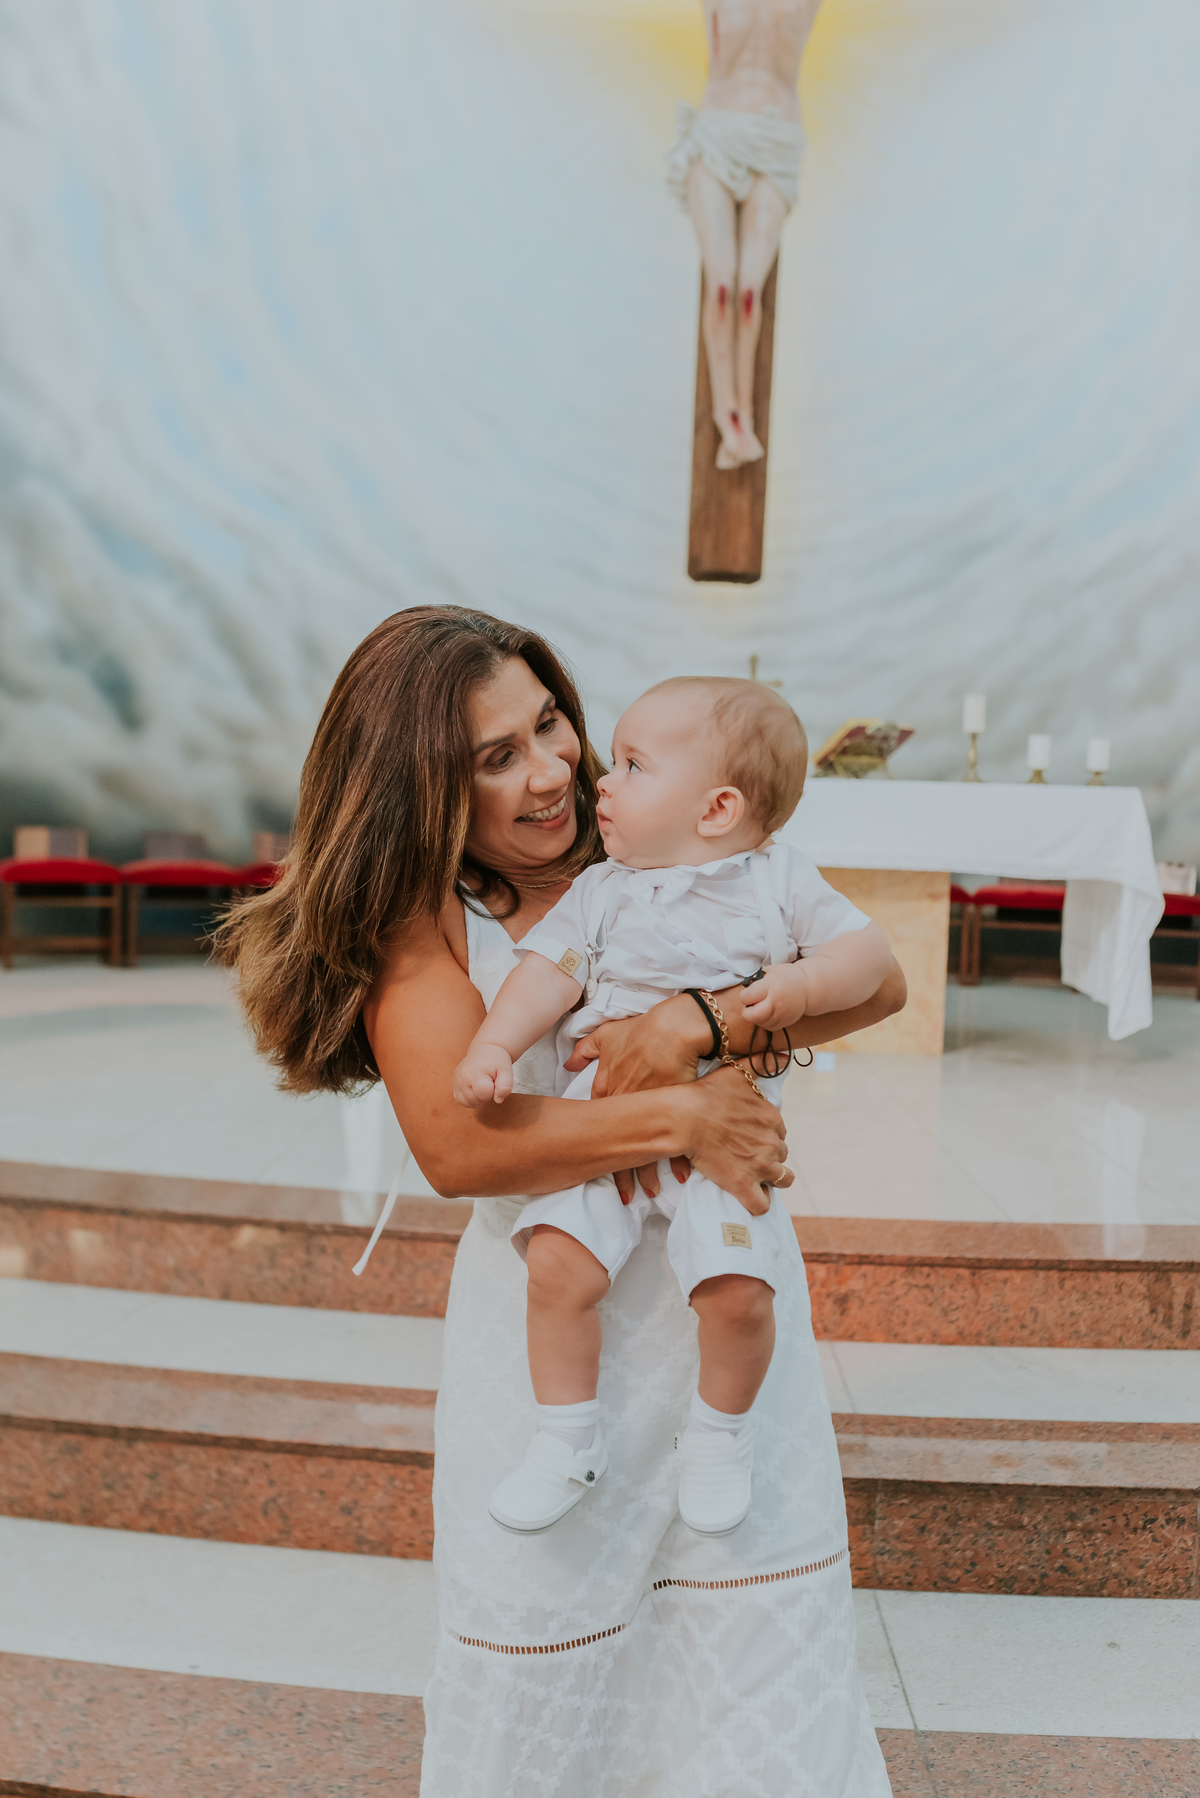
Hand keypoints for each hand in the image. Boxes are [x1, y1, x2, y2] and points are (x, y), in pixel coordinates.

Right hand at [452, 1044, 513, 1107]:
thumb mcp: (506, 1070)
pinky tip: (475, 1088)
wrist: (485, 1049)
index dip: (493, 1091)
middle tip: (489, 1082)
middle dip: (485, 1096)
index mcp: (475, 1075)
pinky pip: (460, 1100)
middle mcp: (462, 1079)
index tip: (494, 1080)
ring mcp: (456, 1081)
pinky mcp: (454, 1083)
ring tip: (482, 1086)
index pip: (485, 1096)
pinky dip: (469, 1098)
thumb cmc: (496, 1059)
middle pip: (475, 1101)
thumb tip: (498, 1100)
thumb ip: (505, 1086)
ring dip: (477, 1099)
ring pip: (466, 1103)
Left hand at [564, 998, 707, 1201]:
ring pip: (646, 1150)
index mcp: (609, 1089)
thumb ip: (586, 1050)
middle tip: (624, 1196)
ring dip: (647, 1174)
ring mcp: (650, 1112)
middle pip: (620, 1147)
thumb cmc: (640, 1030)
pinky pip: (674, 1142)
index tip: (596, 1164)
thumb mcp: (607, 1035)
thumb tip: (568, 1062)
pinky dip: (678, 1159)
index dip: (596, 1147)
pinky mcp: (673, 1112)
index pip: (598, 1126)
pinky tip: (680, 1176)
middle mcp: (626, 1106)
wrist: (672, 1030)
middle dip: (623, 1174)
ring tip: (649, 1193)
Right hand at [677, 1066, 791, 1215]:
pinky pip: (761, 1205)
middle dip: (768, 1156)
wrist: (683, 1118)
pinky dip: (758, 1203)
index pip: (780, 1132)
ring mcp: (760, 1166)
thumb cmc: (706, 1093)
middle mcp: (772, 1142)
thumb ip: (763, 1062)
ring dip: (770, 1180)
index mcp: (772, 1118)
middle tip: (747, 1156)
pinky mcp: (743, 1185)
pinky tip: (749, 1197)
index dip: (766, 1135)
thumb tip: (785, 1054)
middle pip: (780, 1155)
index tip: (751, 1137)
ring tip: (753, 1177)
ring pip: (781, 1179)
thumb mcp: (737, 1071)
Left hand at [742, 964, 810, 1031]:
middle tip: (750, 1004)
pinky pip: (768, 1027)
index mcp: (771, 986)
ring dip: (755, 1016)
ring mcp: (782, 1014)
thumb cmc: (785, 976)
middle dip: (747, 1011)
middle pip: (753, 1015)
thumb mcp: (769, 971)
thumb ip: (755, 981)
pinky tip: (768, 1012)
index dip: (743, 996)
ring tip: (760, 1006)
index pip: (747, 997)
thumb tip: (743, 990)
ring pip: (760, 1023)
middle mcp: (776, 1002)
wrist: (807, 987)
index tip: (747, 993)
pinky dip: (764, 1021)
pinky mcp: (785, 1022)